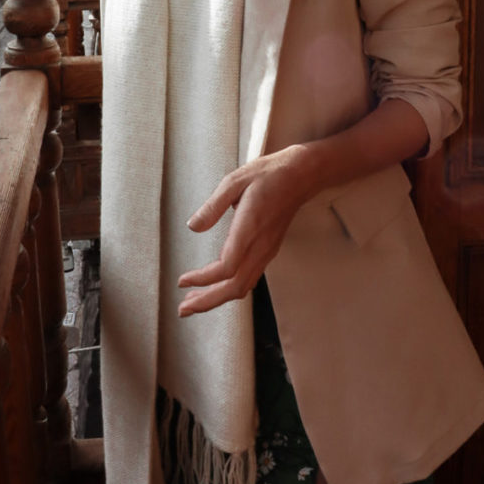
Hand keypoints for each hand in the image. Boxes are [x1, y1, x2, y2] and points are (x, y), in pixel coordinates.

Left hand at [177, 146, 313, 316]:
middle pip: (235, 287)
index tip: (182, 281)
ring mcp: (267, 250)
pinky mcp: (269, 250)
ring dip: (218, 298)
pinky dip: (231, 289)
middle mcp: (261, 245)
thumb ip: (213, 205)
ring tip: (194, 302)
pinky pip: (250, 278)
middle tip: (183, 309)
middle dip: (208, 302)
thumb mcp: (235, 180)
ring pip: (243, 286)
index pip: (227, 267)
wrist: (301, 176)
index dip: (203, 279)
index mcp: (250, 228)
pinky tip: (216, 287)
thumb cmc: (267, 174)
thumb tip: (193, 227)